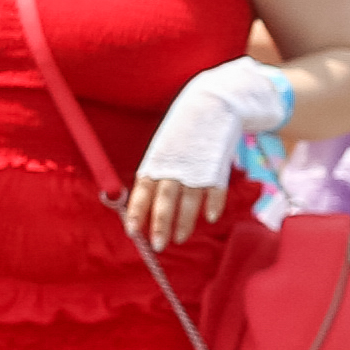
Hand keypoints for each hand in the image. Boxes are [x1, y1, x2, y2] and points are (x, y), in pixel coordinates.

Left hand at [128, 57, 293, 244]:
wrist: (211, 104)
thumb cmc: (182, 132)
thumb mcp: (162, 150)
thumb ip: (156, 175)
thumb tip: (146, 201)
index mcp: (155, 162)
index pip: (141, 191)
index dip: (136, 212)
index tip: (132, 231)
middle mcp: (173, 167)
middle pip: (165, 201)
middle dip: (160, 225)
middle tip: (157, 245)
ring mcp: (196, 168)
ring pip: (189, 201)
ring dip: (184, 222)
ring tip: (179, 239)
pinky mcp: (218, 167)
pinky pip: (215, 191)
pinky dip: (213, 205)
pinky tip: (209, 218)